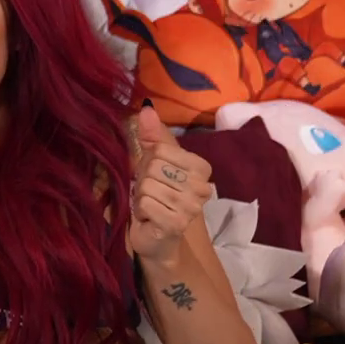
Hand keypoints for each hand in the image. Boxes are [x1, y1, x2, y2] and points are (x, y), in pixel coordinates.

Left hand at [127, 105, 213, 263]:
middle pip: (154, 167)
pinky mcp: (177, 223)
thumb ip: (152, 136)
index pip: (162, 149)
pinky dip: (141, 209)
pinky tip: (149, 216)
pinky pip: (146, 203)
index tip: (155, 175)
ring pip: (148, 185)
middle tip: (151, 192)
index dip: (150, 161)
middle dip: (144, 180)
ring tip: (150, 204)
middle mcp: (203, 187)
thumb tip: (146, 108)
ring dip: (141, 196)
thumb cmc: (156, 195)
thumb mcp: (154, 161)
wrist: (157, 235)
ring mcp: (192, 207)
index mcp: (202, 168)